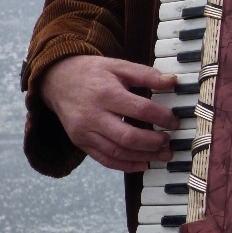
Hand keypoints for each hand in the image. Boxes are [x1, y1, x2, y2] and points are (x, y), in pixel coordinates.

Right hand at [40, 55, 178, 172]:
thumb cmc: (92, 73)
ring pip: (118, 152)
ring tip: (163, 155)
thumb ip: (146, 75)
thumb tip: (173, 81)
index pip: (141, 110)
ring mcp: (85, 132)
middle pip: (128, 137)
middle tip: (169, 141)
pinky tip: (143, 164)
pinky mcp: (80, 143)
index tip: (174, 121)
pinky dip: (125, 165)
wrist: (56, 80)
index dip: (162, 118)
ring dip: (143, 157)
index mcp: (106, 94)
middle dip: (153, 142)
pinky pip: (104, 160)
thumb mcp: (119, 66)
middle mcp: (93, 116)